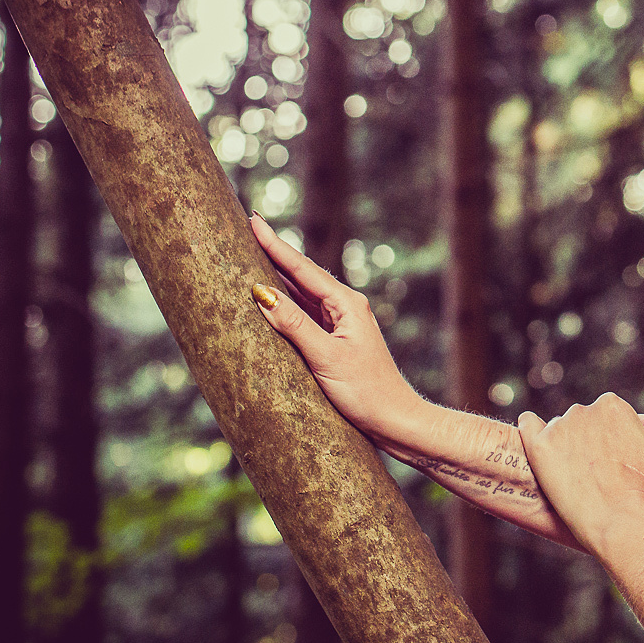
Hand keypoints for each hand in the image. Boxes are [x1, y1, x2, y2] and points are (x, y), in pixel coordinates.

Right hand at [248, 213, 425, 453]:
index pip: (302, 268)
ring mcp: (341, 324)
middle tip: (249, 226)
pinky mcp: (336, 342)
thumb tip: (261, 292)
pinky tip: (271, 298)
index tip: (253, 220)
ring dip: (278, 275)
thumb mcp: (326, 357)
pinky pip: (304, 314)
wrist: (395, 422)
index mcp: (346, 304)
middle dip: (274, 252)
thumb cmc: (366, 392)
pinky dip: (285, 302)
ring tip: (251, 255)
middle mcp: (345, 308)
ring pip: (302, 293)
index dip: (275, 245)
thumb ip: (294, 325)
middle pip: (302, 275)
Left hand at [517, 395, 643, 556]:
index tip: (616, 462)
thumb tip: (642, 420)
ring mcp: (559, 428)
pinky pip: (528, 427)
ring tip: (575, 475)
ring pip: (559, 429)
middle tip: (597, 474)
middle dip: (589, 440)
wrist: (621, 522)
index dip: (614, 439)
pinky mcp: (538, 447)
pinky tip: (531, 430)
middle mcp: (585, 410)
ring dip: (566, 444)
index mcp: (614, 406)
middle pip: (583, 421)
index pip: (609, 414)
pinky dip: (529, 427)